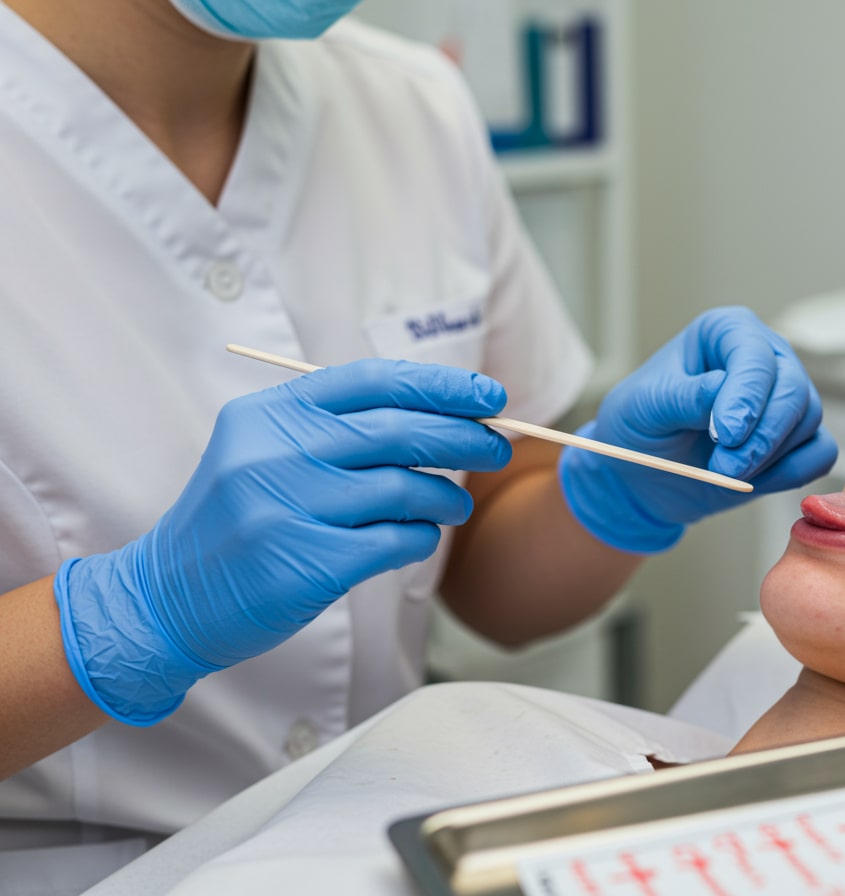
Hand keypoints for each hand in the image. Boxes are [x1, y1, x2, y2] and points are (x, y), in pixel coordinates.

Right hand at [55, 359, 510, 723]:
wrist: (168, 598)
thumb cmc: (236, 521)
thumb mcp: (264, 452)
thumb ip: (336, 429)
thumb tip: (443, 415)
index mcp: (269, 414)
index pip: (373, 381)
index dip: (441, 385)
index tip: (489, 395)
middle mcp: (275, 452)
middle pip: (398, 430)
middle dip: (463, 436)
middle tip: (497, 446)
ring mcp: (287, 507)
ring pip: (403, 488)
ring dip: (445, 496)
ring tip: (455, 504)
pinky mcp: (305, 563)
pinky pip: (394, 540)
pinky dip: (420, 537)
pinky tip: (419, 537)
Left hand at [559, 306, 837, 552]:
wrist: (644, 476)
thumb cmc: (639, 428)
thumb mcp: (644, 408)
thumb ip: (684, 397)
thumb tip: (722, 388)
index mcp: (725, 333)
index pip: (755, 355)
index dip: (747, 396)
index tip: (724, 435)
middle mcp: (764, 357)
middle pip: (793, 389)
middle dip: (762, 436)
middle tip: (726, 468)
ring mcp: (784, 397)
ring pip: (808, 420)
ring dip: (770, 457)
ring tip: (726, 473)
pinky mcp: (796, 437)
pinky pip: (820, 452)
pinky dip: (792, 472)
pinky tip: (753, 480)